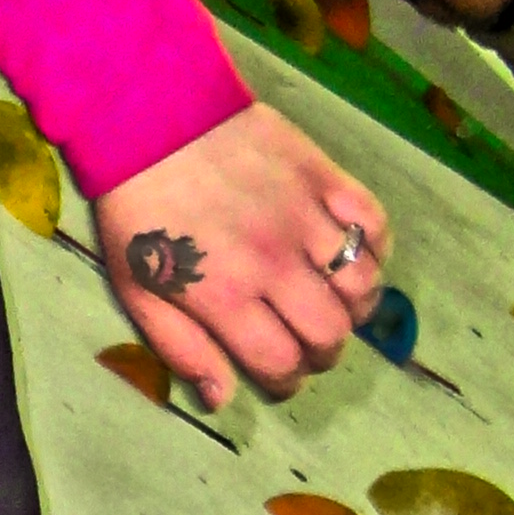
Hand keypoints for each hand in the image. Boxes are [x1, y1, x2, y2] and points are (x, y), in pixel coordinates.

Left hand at [93, 102, 385, 411]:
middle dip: (323, 354)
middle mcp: (273, 263)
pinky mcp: (324, 177)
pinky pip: (374, 223)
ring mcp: (304, 218)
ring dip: (355, 308)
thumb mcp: (137, 288)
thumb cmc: (137, 209)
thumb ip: (181, 346)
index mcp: (225, 295)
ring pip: (363, 285)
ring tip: (334, 305)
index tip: (278, 376)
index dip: (286, 382)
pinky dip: (376, 248)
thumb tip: (222, 398)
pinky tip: (354, 255)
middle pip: (331, 333)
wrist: (151, 116)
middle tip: (307, 345)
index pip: (280, 363)